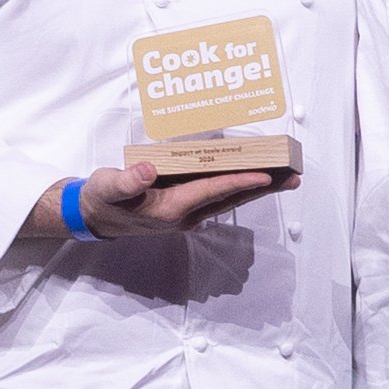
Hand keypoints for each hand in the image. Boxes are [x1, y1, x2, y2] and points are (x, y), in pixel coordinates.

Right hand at [84, 154, 291, 235]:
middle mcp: (185, 215)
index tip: (265, 176)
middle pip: (231, 198)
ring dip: (257, 189)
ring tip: (284, 177)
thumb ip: (127, 180)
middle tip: (294, 177)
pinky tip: (252, 177)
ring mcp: (187, 214)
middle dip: (263, 188)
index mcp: (170, 209)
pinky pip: (219, 196)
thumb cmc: (102, 199)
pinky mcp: (185, 208)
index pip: (212, 191)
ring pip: (228, 199)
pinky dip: (239, 186)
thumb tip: (147, 171)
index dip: (239, 182)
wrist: (95, 217)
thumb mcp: (107, 187)